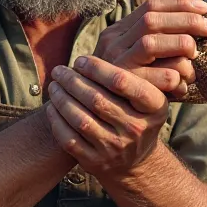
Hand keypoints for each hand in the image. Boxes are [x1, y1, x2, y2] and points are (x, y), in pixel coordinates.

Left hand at [44, 55, 168, 178]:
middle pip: (96, 99)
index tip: (80, 60)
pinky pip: (69, 138)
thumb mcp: (147, 96)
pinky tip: (52, 107)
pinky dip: (56, 120)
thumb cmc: (136, 115)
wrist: (135, 161)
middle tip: (59, 70)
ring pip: (80, 119)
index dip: (97, 68)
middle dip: (72, 81)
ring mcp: (116, 148)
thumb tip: (101, 44)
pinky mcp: (96, 162)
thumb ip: (130, 73)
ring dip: (61, 99)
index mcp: (153, 107)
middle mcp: (136, 129)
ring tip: (53, 85)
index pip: (122, 82)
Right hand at [94, 0, 206, 96]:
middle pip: (152, 21)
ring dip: (181, 48)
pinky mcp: (126, 90)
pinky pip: (162, 77)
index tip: (204, 8)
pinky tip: (182, 87)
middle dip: (187, 21)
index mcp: (118, 32)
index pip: (150, 6)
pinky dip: (179, 79)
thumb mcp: (138, 60)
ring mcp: (117, 66)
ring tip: (193, 65)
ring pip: (151, 43)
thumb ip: (158, 41)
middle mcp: (113, 45)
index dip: (179, 4)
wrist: (106, 121)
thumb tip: (200, 22)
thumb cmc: (133, 88)